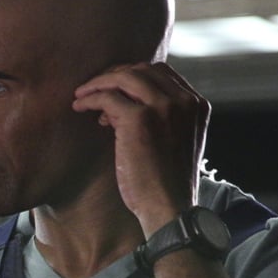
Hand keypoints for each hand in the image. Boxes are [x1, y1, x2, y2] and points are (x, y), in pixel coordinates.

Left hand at [72, 61, 209, 235]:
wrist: (168, 207)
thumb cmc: (165, 182)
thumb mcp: (174, 141)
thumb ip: (160, 118)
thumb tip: (121, 105)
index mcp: (196, 104)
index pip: (162, 73)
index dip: (133, 77)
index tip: (114, 90)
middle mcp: (184, 100)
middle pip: (143, 70)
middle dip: (114, 76)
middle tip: (93, 90)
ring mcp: (164, 107)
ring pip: (124, 78)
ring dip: (99, 84)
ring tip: (81, 97)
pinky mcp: (139, 118)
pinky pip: (108, 97)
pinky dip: (91, 99)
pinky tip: (80, 108)